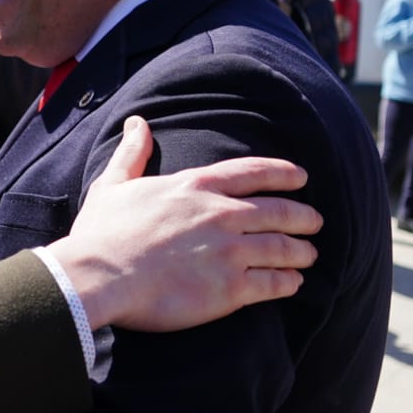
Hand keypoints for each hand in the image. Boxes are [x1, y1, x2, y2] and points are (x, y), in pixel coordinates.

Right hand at [57, 115, 321, 331]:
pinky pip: (274, 284)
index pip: (251, 173)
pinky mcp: (230, 289)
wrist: (98, 277)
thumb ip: (132, 154)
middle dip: (302, 216)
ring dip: (301, 251)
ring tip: (309, 255)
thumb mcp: (113, 184)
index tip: (302, 177)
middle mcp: (220, 215)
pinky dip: (289, 282)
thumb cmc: (102, 233)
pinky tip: (293, 283)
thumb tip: (137, 123)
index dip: (282, 173)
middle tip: (315, 221)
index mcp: (195, 187)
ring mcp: (229, 252)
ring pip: (283, 248)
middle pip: (278, 211)